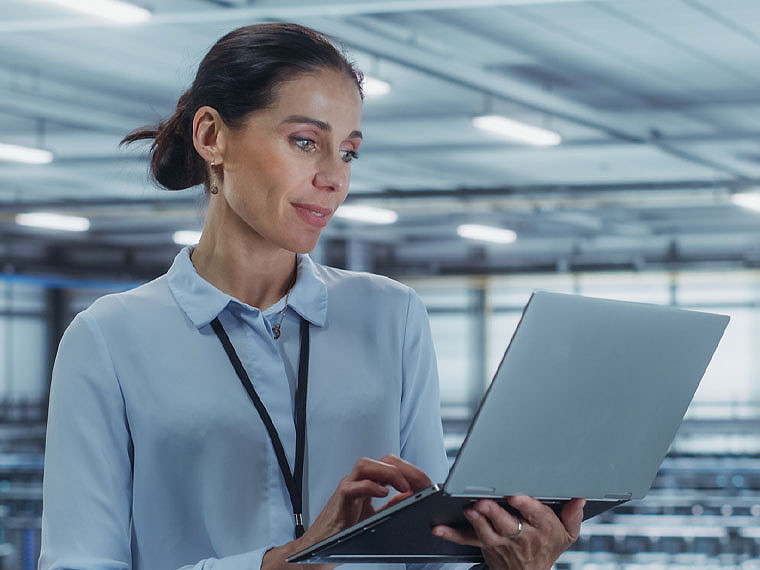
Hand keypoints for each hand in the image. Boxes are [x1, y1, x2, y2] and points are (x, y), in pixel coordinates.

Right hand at [262, 455, 430, 569]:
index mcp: (367, 482)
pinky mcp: (339, 501)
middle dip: (405, 469)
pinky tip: (383, 493)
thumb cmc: (344, 530)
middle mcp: (357, 480)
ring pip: (366, 465)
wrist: (319, 547)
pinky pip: (352, 487)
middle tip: (422, 483)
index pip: (391, 464)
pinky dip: (370, 487)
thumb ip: (391, 504)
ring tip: (405, 487)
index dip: (411, 470)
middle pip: (382, 460)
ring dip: (389, 473)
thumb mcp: (375, 516)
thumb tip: (411, 494)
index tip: (427, 482)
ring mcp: (347, 488)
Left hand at [432, 496, 584, 569]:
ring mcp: (501, 543)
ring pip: (486, 531)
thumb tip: (579, 497)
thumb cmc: (546, 546)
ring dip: (476, 520)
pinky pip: (466, 540)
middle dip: (494, 513)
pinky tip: (438, 527)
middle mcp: (521, 537)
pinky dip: (451, 534)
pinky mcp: (484, 546)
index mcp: (542, 528)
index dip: (524, 505)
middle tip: (483, 502)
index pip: (535, 515)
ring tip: (469, 509)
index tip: (514, 496)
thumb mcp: (566, 533)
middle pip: (507, 524)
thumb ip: (572, 514)